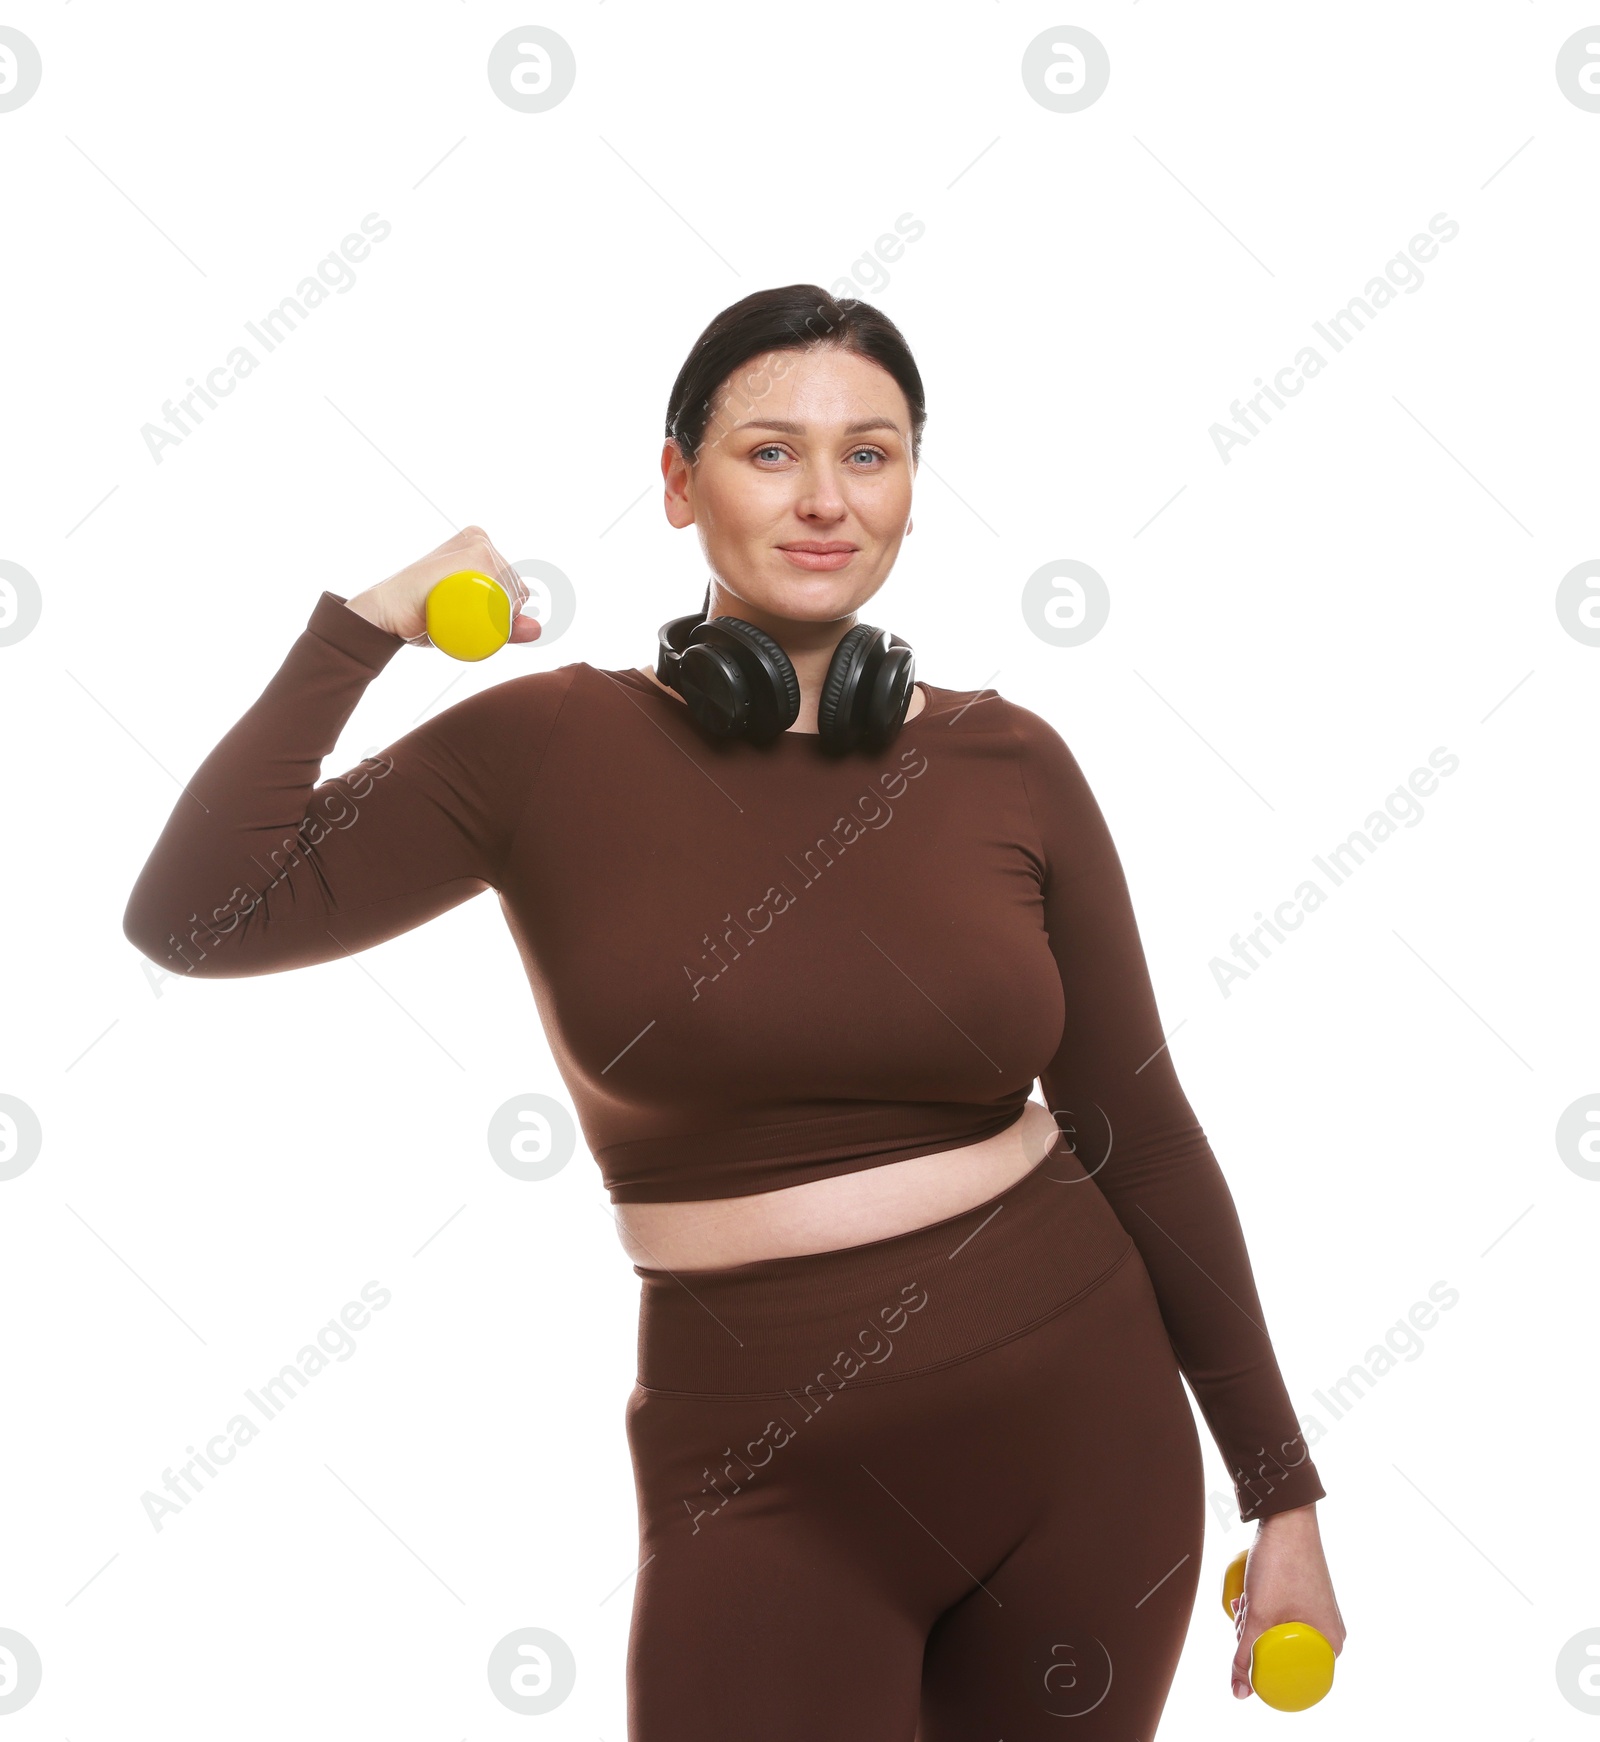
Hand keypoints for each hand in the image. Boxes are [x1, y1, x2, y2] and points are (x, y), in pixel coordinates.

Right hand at [343, 526, 540, 648]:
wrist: (386, 611)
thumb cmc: (422, 615)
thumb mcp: (468, 622)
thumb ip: (505, 628)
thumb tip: (539, 630)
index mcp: (479, 547)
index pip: (513, 590)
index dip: (502, 613)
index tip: (472, 619)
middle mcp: (481, 541)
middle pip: (515, 591)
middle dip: (500, 616)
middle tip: (460, 618)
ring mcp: (479, 544)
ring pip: (512, 593)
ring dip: (496, 616)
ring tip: (457, 612)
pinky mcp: (475, 552)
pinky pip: (505, 591)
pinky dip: (498, 609)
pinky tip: (469, 608)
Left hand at [1229, 1503, 1345, 1699]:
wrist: (1285, 1516)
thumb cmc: (1280, 1565)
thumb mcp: (1258, 1616)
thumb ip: (1244, 1657)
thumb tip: (1238, 1694)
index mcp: (1332, 1645)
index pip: (1294, 1677)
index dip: (1263, 1668)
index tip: (1245, 1646)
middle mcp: (1331, 1630)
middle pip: (1283, 1654)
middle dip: (1253, 1639)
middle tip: (1243, 1618)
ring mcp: (1319, 1612)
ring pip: (1277, 1633)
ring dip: (1253, 1623)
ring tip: (1243, 1604)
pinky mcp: (1306, 1596)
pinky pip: (1281, 1616)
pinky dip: (1261, 1610)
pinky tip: (1246, 1598)